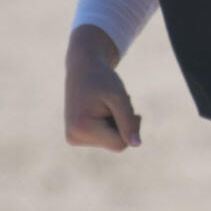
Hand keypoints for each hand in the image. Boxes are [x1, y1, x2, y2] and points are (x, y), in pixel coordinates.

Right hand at [64, 24, 141, 151]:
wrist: (83, 66)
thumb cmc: (102, 79)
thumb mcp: (119, 97)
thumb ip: (128, 122)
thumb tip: (136, 144)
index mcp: (82, 128)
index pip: (120, 144)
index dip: (131, 127)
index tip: (129, 108)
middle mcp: (74, 137)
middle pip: (115, 143)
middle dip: (121, 124)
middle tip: (114, 103)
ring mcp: (73, 137)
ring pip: (110, 141)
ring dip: (115, 123)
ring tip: (106, 104)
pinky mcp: (76, 135)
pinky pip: (103, 138)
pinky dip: (108, 124)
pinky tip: (102, 109)